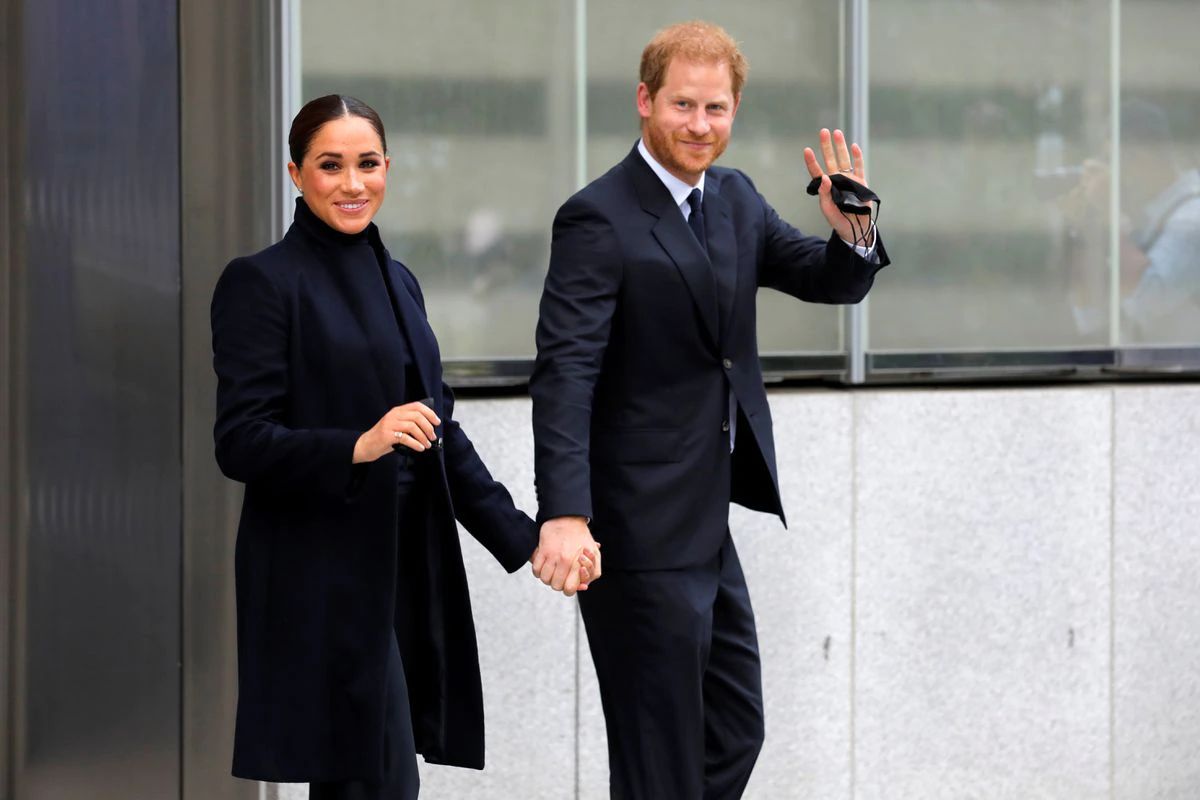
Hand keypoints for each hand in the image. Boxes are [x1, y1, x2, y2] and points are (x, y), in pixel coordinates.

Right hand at [353, 401, 440, 462]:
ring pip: (412, 426)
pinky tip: (420, 448)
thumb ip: (409, 424)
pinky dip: (416, 444)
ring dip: (423, 437)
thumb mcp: (397, 426)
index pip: (417, 406)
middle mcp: (393, 415)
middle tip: (432, 436)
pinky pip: (405, 438)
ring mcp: (389, 424)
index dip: (429, 413)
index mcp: (397, 411)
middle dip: (428, 427)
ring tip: (427, 444)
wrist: (365, 445)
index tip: (437, 422)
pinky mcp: (386, 435)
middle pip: (417, 416)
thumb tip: (429, 429)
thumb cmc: (384, 437)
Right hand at [531, 516, 601, 595]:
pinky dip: (538, 571)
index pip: (569, 589)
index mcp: (577, 564)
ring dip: (547, 578)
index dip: (568, 590)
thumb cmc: (582, 537)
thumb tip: (584, 587)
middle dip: (557, 584)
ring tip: (552, 571)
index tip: (568, 583)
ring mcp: (552, 556)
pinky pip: (536, 570)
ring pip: (544, 579)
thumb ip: (592, 572)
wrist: (568, 518)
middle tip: (560, 576)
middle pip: (555, 586)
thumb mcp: (595, 554)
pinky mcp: (542, 551)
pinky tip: (544, 566)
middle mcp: (564, 561)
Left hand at [803, 128, 873, 246]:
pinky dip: (857, 156)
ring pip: (844, 159)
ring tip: (836, 133)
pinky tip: (854, 146)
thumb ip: (824, 194)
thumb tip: (824, 177)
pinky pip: (859, 167)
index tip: (807, 150)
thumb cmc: (838, 219)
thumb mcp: (827, 209)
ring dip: (840, 146)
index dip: (811, 161)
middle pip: (830, 159)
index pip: (816, 171)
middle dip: (826, 146)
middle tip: (823, 131)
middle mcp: (836, 179)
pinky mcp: (861, 182)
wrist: (855, 228)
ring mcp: (849, 179)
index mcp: (825, 186)